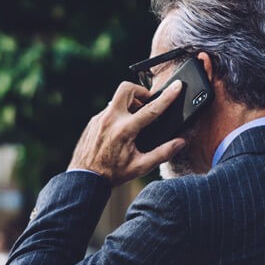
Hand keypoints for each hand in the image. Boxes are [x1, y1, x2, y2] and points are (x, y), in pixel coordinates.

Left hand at [68, 80, 186, 185]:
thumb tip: (179, 142)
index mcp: (125, 130)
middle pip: (127, 88)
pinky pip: (109, 110)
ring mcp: (99, 119)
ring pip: (117, 99)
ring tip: (135, 120)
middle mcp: (111, 119)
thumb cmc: (112, 173)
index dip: (167, 96)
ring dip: (129, 104)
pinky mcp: (93, 121)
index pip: (151, 108)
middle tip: (147, 103)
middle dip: (140, 91)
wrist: (85, 178)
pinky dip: (119, 114)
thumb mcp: (141, 166)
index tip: (176, 86)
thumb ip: (163, 153)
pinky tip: (121, 129)